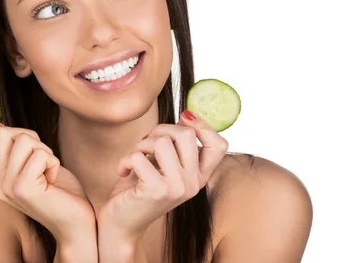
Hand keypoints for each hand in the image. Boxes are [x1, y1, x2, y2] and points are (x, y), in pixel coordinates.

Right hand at [0, 120, 95, 243]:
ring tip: (47, 170)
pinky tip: (52, 180)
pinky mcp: (23, 188)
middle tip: (41, 157)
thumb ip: (13, 149)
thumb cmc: (57, 189)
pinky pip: (40, 154)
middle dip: (29, 135)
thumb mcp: (28, 165)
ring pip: (23, 139)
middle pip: (1, 132)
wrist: (75, 221)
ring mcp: (7, 187)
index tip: (1, 133)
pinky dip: (53, 161)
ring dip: (44, 149)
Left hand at [96, 110, 228, 242]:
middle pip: (187, 134)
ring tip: (134, 158)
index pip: (219, 145)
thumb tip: (187, 115)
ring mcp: (178, 188)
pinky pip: (139, 157)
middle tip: (145, 144)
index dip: (202, 125)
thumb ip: (175, 145)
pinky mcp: (158, 191)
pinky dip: (125, 160)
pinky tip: (123, 172)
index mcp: (198, 176)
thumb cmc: (139, 188)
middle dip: (160, 130)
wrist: (120, 224)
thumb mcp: (163, 164)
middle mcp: (193, 183)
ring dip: (141, 145)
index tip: (182, 119)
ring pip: (163, 142)